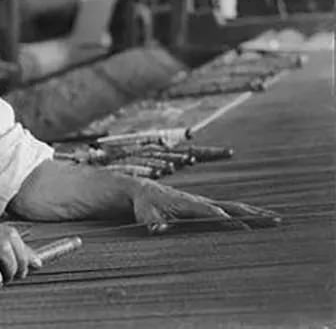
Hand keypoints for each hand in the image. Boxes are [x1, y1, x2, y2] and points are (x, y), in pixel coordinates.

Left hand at [131, 179, 281, 233]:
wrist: (144, 190)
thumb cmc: (145, 206)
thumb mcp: (146, 216)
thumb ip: (152, 222)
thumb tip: (157, 229)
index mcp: (187, 204)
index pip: (209, 212)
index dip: (222, 218)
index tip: (237, 224)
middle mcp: (200, 201)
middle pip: (231, 207)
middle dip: (252, 214)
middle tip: (274, 220)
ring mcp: (206, 202)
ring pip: (235, 207)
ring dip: (256, 213)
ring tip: (277, 219)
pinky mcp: (207, 205)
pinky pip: (231, 208)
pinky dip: (248, 212)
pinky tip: (261, 217)